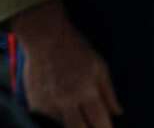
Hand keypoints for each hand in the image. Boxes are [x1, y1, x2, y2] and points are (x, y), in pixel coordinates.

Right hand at [14, 2, 121, 127]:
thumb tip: (118, 113)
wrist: (43, 35)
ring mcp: (50, 103)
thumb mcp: (98, 65)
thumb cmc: (74, 47)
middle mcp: (68, 101)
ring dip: (71, 121)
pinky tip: (58, 101)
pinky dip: (56, 114)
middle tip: (90, 123)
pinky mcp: (36, 102)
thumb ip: (109, 92)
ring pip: (64, 126)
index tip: (106, 127)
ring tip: (74, 109)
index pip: (100, 124)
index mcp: (86, 92)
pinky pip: (48, 118)